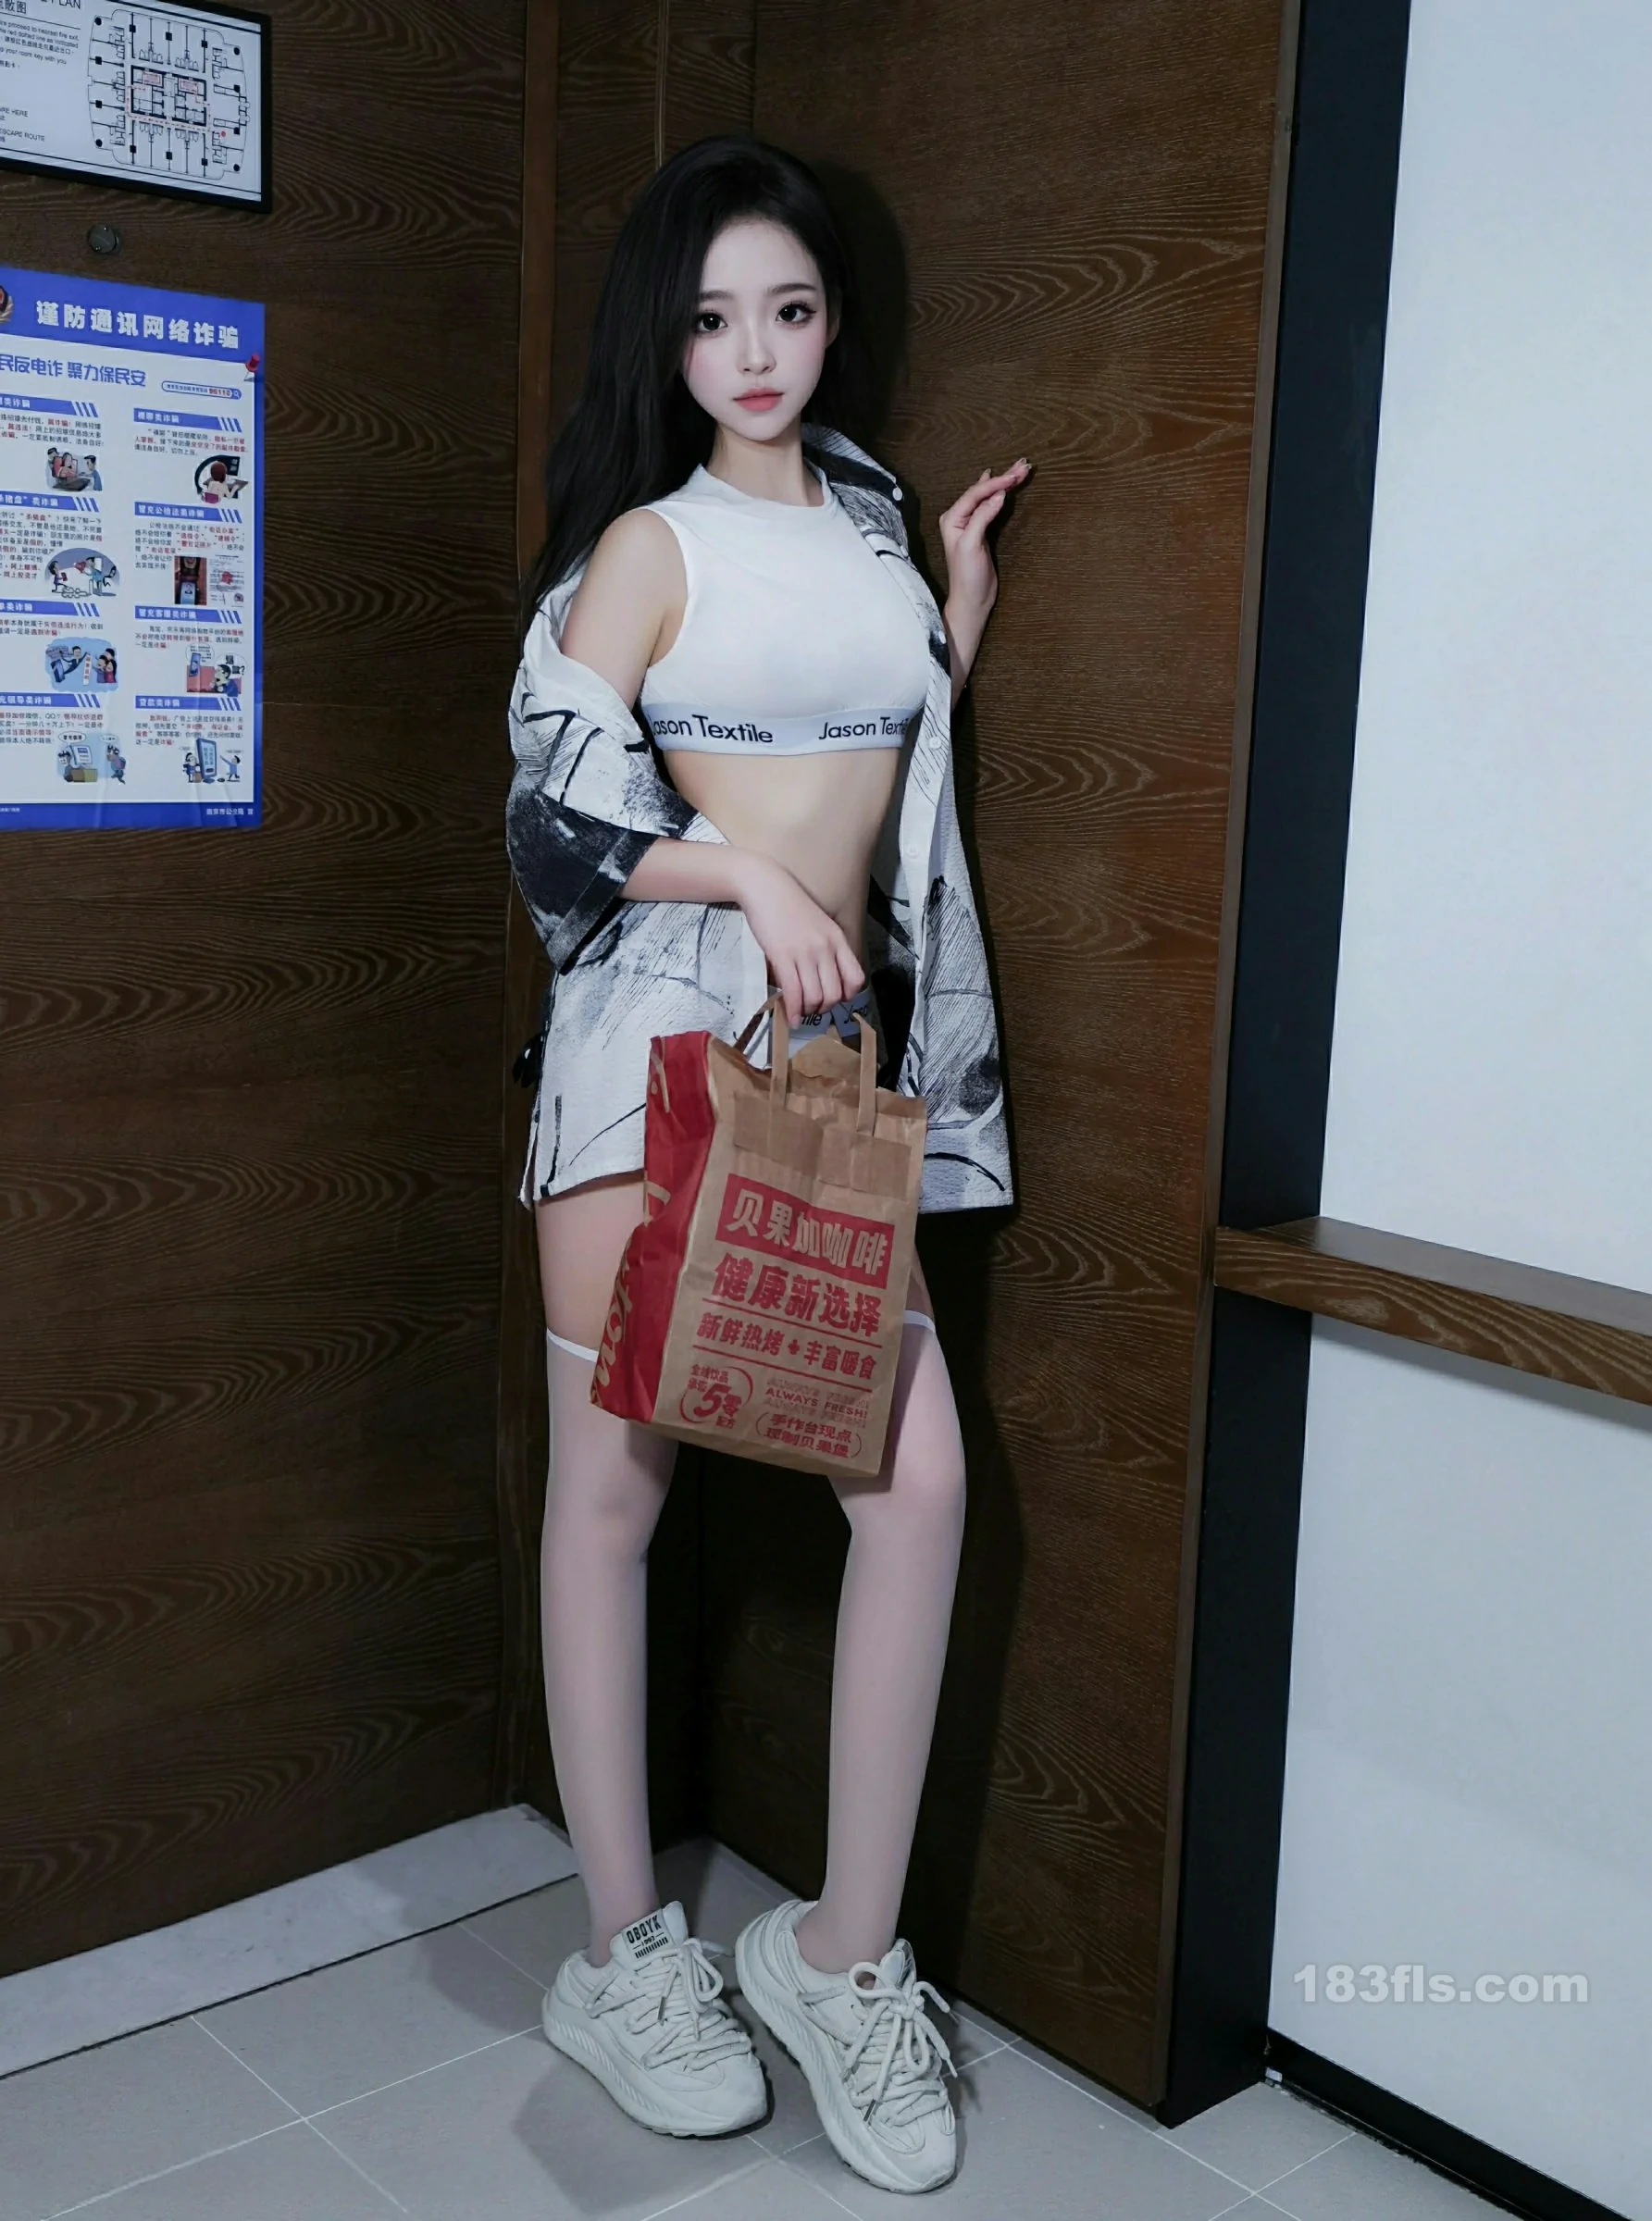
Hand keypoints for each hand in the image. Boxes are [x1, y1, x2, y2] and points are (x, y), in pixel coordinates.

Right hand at [735, 855, 864, 1025]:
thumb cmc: (788, 905)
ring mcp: (805, 952)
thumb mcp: (819, 924)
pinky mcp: (782, 956)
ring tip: (801, 1011)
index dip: (846, 995)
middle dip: (825, 1008)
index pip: (855, 978)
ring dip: (808, 1011)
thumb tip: (824, 976)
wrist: (764, 886)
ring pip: (816, 997)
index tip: (834, 997)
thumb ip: (826, 947)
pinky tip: (791, 1018)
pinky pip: (794, 992)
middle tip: (814, 1008)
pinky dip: (794, 1011)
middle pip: (835, 993)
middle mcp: (825, 947)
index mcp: (837, 939)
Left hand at [938, 458, 1030, 622]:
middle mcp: (959, 518)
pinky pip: (990, 507)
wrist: (972, 600)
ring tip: (1020, 470)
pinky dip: (1000, 495)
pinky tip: (999, 484)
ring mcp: (970, 524)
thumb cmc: (968, 576)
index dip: (996, 483)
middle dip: (1003, 478)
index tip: (1015, 475)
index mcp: (952, 518)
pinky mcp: (981, 532)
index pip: (976, 494)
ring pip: (988, 497)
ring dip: (1004, 483)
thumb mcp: (973, 544)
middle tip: (1024, 465)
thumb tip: (999, 495)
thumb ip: (982, 517)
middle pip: (982, 492)